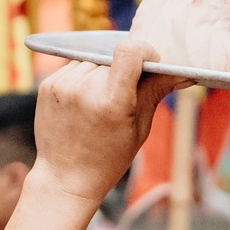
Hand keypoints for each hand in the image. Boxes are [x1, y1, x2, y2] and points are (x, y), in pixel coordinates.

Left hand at [31, 41, 187, 205]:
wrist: (64, 177)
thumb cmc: (109, 157)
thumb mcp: (140, 128)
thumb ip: (155, 92)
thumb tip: (181, 72)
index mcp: (112, 103)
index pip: (129, 52)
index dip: (144, 52)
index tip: (149, 63)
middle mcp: (84, 90)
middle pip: (113, 58)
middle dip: (123, 71)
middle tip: (122, 96)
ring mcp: (63, 86)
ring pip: (93, 60)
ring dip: (102, 73)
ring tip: (99, 103)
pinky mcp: (47, 86)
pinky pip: (74, 67)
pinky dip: (83, 78)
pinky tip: (83, 103)